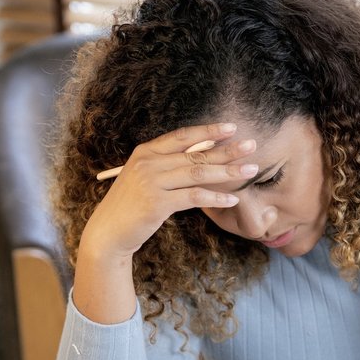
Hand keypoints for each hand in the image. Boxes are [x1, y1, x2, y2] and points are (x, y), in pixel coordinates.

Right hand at [80, 123, 257, 259]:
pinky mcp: (157, 203)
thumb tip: (203, 155)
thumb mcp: (145, 178)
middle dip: (227, 150)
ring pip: (198, 173)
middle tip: (251, 146)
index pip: (182, 136)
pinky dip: (215, 197)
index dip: (208, 130)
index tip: (231, 128)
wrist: (108, 232)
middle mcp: (148, 162)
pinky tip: (232, 198)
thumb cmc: (131, 206)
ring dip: (227, 172)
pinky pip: (194, 197)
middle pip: (196, 154)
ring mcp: (151, 182)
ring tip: (250, 170)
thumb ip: (167, 166)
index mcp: (146, 152)